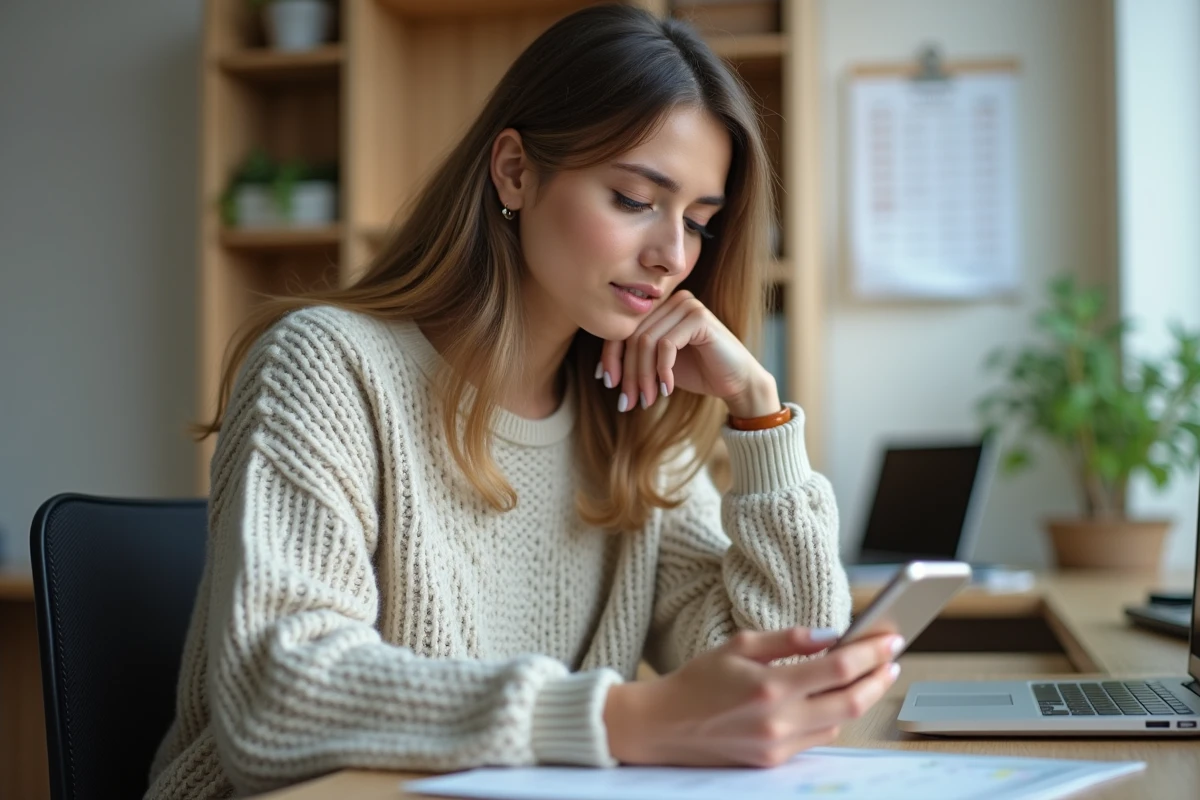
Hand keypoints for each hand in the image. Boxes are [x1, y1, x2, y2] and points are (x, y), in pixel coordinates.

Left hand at [597, 290, 780, 418]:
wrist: (736, 382)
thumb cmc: (698, 372)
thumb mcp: (658, 366)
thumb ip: (635, 359)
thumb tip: (601, 373)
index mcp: (660, 308)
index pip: (624, 329)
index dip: (610, 356)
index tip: (607, 382)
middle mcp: (672, 301)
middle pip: (633, 336)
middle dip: (627, 373)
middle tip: (627, 401)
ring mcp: (686, 305)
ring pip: (646, 342)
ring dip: (642, 377)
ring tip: (647, 400)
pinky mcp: (699, 317)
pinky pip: (666, 345)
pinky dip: (662, 371)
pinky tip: (667, 390)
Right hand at [603, 627, 901, 767]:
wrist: (662, 727)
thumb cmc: (696, 680)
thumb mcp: (738, 645)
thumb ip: (787, 639)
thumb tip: (831, 634)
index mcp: (770, 685)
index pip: (838, 666)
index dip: (870, 652)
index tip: (889, 637)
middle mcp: (779, 720)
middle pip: (851, 700)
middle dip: (879, 678)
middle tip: (891, 658)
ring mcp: (778, 745)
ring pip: (840, 721)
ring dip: (859, 697)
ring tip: (869, 675)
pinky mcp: (774, 761)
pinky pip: (818, 737)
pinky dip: (834, 715)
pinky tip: (835, 697)